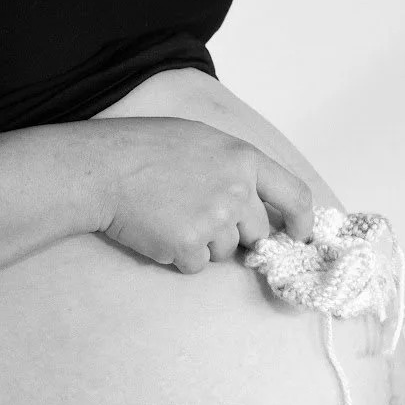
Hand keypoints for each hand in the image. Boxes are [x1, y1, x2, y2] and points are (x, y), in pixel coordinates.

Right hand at [93, 116, 315, 270]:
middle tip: (199, 215)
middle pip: (257, 232)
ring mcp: (213, 221)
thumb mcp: (200, 139)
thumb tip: (253, 198)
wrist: (103, 168)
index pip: (295, 195)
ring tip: (171, 215)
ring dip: (203, 243)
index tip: (299, 235)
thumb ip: (233, 166)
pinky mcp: (188, 246)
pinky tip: (159, 230)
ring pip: (225, 252)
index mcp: (243, 159)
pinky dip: (179, 255)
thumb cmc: (144, 147)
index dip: (302, 220)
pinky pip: (197, 265)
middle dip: (235, 232)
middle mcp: (236, 191)